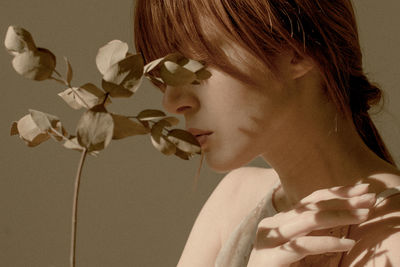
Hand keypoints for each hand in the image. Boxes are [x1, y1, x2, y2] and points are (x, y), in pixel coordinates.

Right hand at [247, 183, 375, 266]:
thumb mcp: (295, 244)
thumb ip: (308, 230)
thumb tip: (338, 213)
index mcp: (280, 220)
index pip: (311, 200)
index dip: (337, 192)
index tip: (362, 188)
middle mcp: (273, 225)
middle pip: (312, 206)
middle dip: (343, 200)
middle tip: (370, 197)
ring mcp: (270, 240)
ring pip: (308, 220)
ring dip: (340, 216)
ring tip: (364, 215)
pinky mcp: (270, 258)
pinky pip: (303, 246)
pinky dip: (328, 243)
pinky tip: (347, 244)